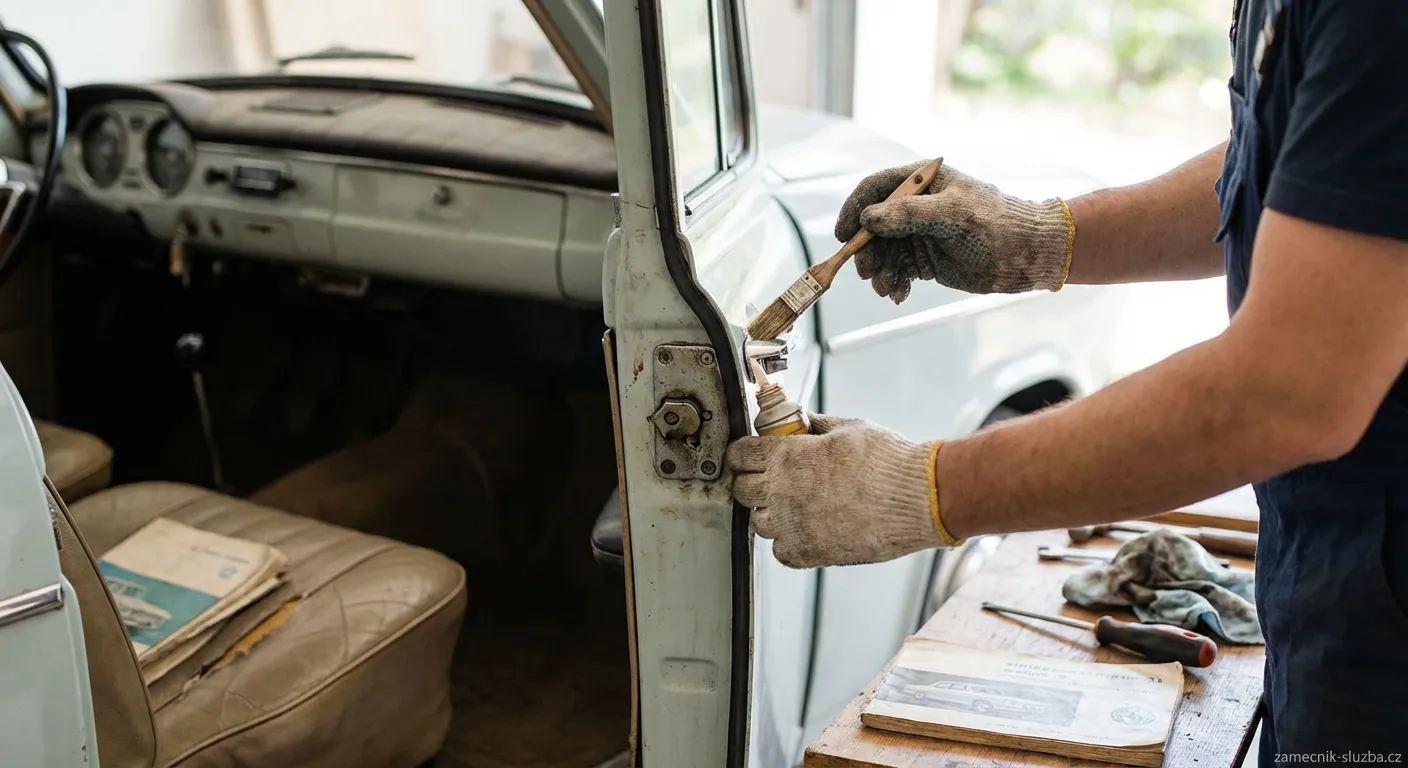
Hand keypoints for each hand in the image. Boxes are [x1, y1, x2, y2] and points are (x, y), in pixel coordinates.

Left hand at [727, 414, 957, 567]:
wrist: (919, 498)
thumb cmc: (889, 462)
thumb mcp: (848, 428)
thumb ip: (816, 425)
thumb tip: (801, 420)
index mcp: (787, 456)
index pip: (739, 455)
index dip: (743, 454)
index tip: (750, 456)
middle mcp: (782, 492)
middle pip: (742, 490)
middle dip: (753, 482)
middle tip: (773, 479)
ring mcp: (793, 526)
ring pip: (759, 523)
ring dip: (770, 513)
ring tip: (796, 505)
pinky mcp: (809, 553)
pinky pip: (780, 550)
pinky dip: (789, 541)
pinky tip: (807, 527)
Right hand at [835, 161, 1073, 302]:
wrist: (1027, 254)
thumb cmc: (995, 224)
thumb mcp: (950, 214)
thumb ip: (907, 214)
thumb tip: (867, 219)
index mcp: (922, 182)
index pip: (876, 189)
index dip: (855, 209)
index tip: (844, 234)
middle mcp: (916, 206)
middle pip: (874, 226)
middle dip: (867, 250)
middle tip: (867, 272)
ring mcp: (920, 233)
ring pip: (884, 251)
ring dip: (879, 271)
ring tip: (886, 288)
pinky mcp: (926, 259)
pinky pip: (898, 270)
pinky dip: (894, 283)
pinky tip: (899, 294)